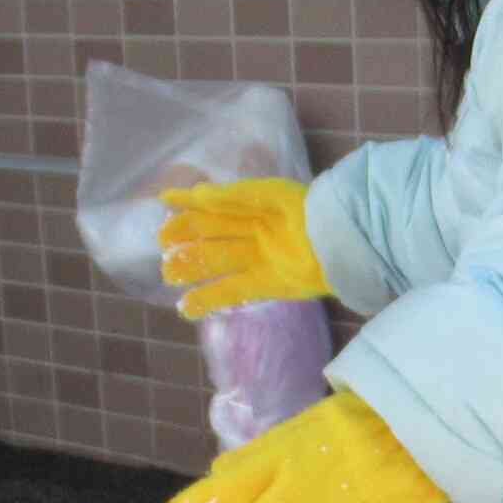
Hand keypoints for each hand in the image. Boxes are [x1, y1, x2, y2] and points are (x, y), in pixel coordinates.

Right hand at [159, 177, 328, 319]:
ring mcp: (258, 259)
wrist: (340, 242)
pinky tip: (186, 307)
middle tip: (162, 247)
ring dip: (191, 269)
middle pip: (210, 234)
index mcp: (252, 204)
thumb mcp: (268, 195)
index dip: (188, 202)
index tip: (163, 202)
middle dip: (184, 238)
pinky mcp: (266, 285)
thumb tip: (195, 195)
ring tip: (168, 274)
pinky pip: (231, 292)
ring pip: (216, 263)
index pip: (212, 203)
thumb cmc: (306, 210)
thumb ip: (232, 197)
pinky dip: (208, 301)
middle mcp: (252, 231)